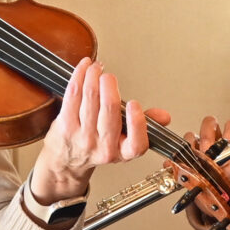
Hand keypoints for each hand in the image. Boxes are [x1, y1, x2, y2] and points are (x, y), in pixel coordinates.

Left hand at [29, 57, 165, 202]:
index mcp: (122, 152)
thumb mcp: (125, 142)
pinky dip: (79, 77)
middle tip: (109, 77)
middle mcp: (103, 146)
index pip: (136, 144)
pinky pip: (73, 95)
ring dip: (93, 77)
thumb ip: (146, 125)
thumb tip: (164, 116)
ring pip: (90, 100)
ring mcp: (83, 137)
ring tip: (97, 68)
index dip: (136, 123)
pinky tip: (84, 68)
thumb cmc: (97, 147)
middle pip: (108, 113)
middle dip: (109, 88)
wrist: (66, 161)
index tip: (134, 104)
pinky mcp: (65, 125)